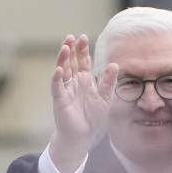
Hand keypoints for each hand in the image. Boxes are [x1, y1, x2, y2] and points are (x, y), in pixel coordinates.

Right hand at [48, 34, 117, 172]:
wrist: (83, 135)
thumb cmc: (93, 117)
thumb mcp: (105, 98)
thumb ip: (108, 82)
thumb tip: (114, 64)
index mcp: (85, 80)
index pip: (82, 61)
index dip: (82, 50)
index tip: (82, 37)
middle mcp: (74, 82)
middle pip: (71, 62)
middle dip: (71, 50)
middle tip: (71, 37)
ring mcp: (65, 90)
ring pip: (62, 71)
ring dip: (62, 59)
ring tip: (64, 47)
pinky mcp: (60, 100)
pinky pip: (57, 87)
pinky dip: (57, 78)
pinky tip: (59, 69)